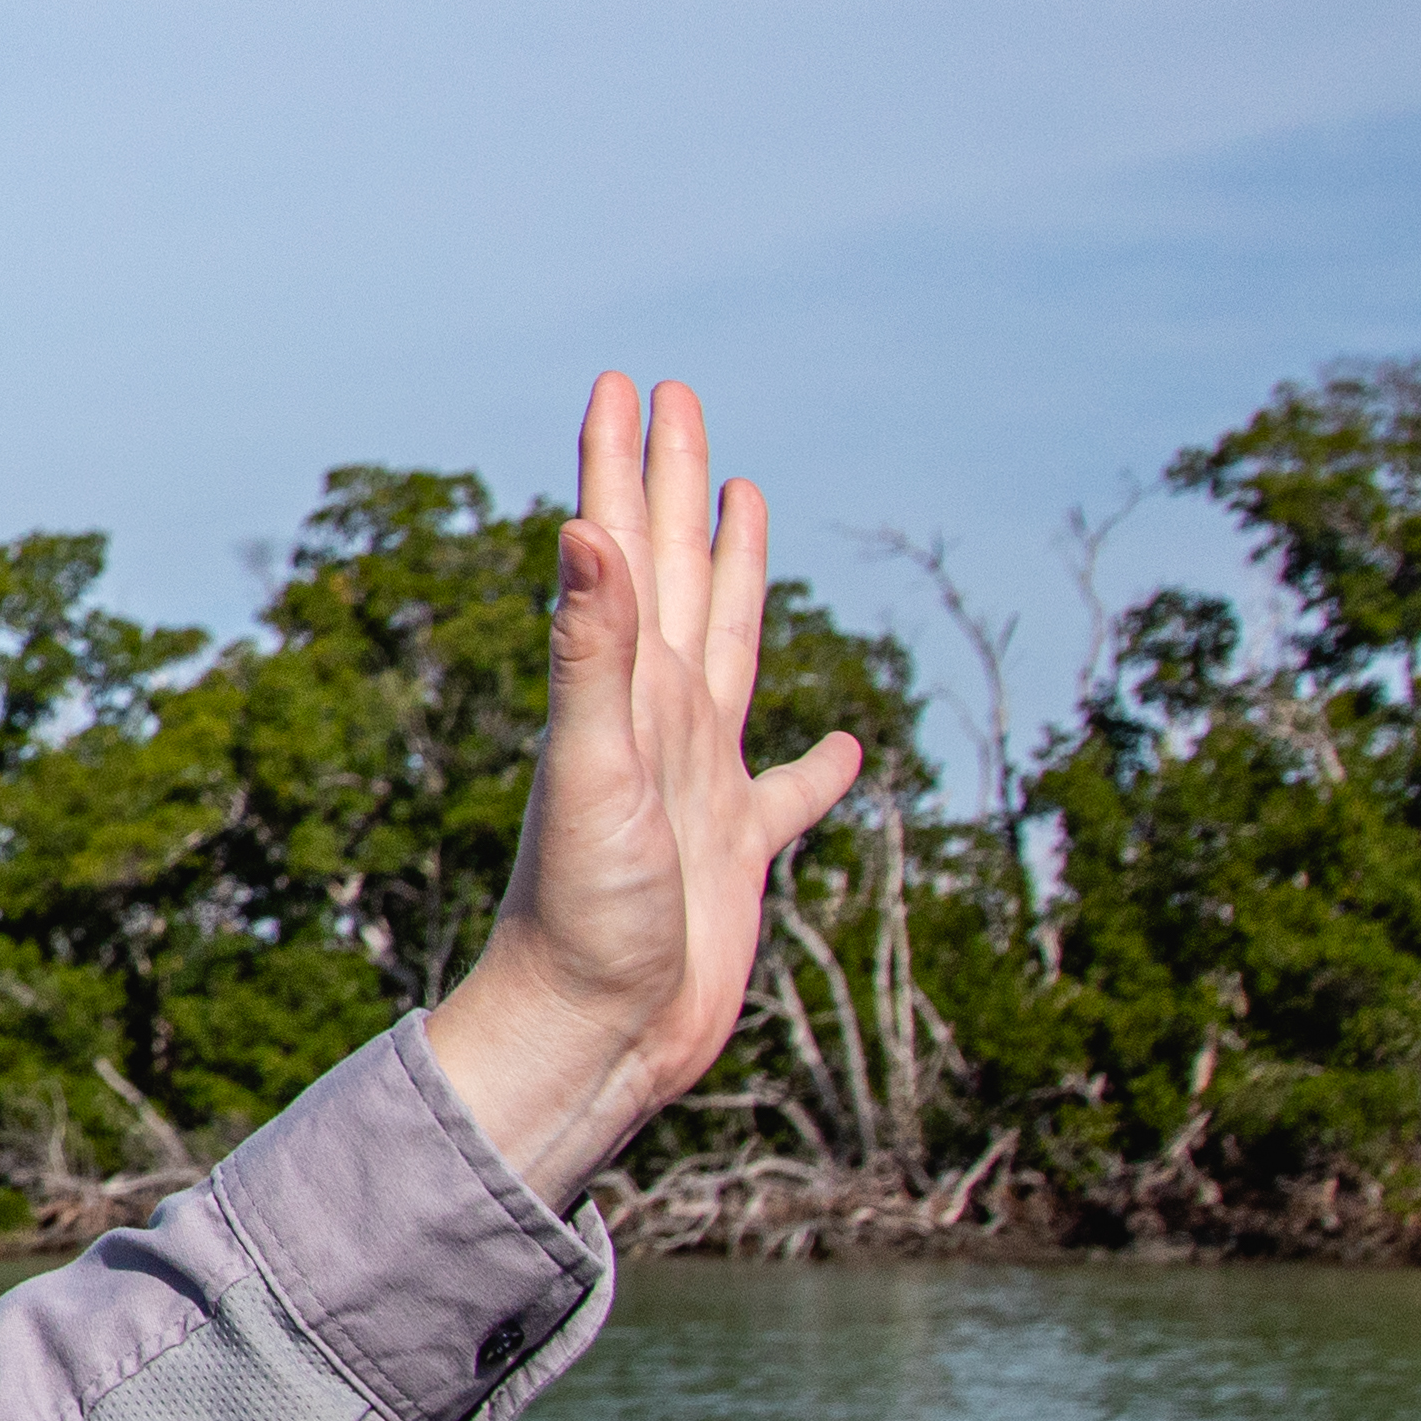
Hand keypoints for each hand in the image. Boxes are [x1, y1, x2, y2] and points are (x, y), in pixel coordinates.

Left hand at [424, 376, 869, 1205]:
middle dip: (676, 484)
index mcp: (627, 690)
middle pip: (675, 573)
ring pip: (728, 650)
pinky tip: (842, 749)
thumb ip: (589, 652)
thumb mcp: (590, 770)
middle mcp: (659, 721)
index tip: (628, 381)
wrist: (585, 1038)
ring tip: (747, 504)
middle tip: (680, 395)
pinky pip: (790, 798)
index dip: (625, 464)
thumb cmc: (578, 916)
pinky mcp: (736, 856)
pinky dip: (817, 771)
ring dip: (736, 577)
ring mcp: (697, 784)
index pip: (623, 548)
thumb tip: (581, 528)